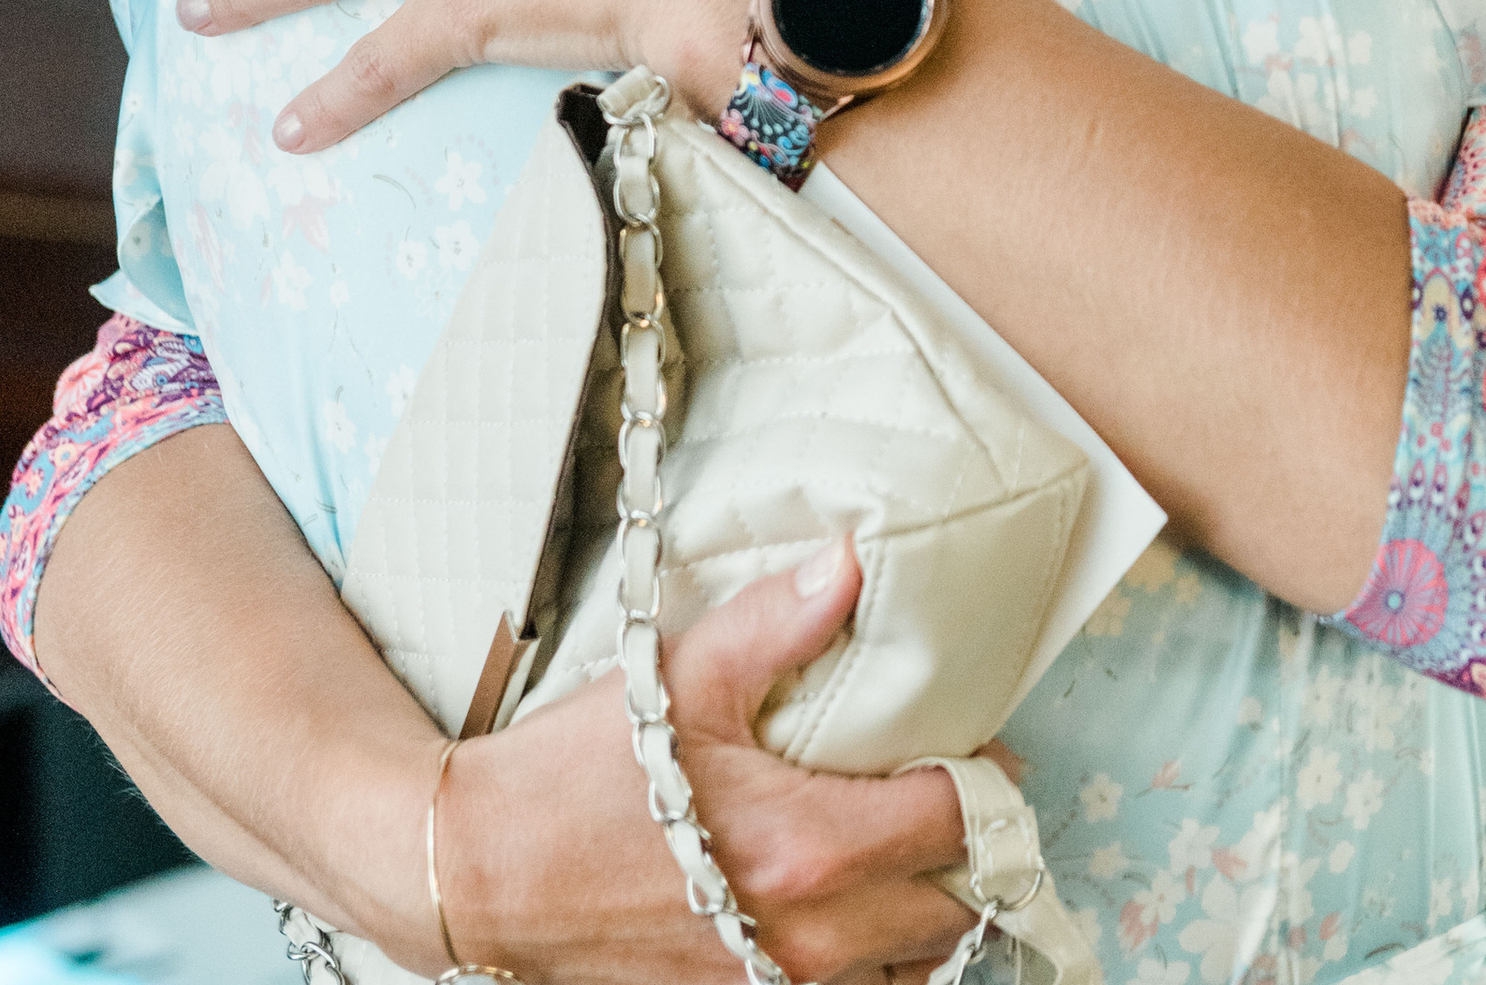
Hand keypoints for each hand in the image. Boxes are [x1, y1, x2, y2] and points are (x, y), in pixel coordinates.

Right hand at [437, 539, 976, 984]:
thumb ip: (778, 622)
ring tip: (910, 847)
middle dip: (970, 847)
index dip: (987, 779)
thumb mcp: (678, 677)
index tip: (977, 744)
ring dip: (929, 909)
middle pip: (956, 904)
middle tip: (949, 789)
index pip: (960, 823)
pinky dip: (878, 960)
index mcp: (806, 848)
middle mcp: (806, 939)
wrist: (477, 872)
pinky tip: (857, 905)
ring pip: (914, 967)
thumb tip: (853, 561)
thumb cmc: (578, 772)